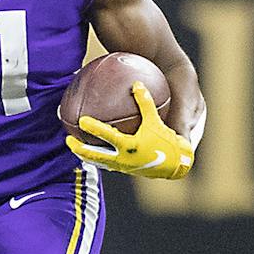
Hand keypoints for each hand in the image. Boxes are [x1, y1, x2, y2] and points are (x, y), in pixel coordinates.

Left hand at [65, 82, 193, 179]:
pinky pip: (111, 161)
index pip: (112, 137)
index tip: (83, 121)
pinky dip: (100, 156)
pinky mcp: (130, 167)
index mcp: (136, 147)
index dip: (96, 129)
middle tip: (68, 140)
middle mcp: (129, 160)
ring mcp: (128, 166)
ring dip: (88, 156)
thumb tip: (137, 86)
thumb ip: (150, 103)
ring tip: (73, 147)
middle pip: (100, 156)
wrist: (185, 151)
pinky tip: (90, 146)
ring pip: (103, 162)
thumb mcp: (166, 114)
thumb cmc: (178, 124)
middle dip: (83, 150)